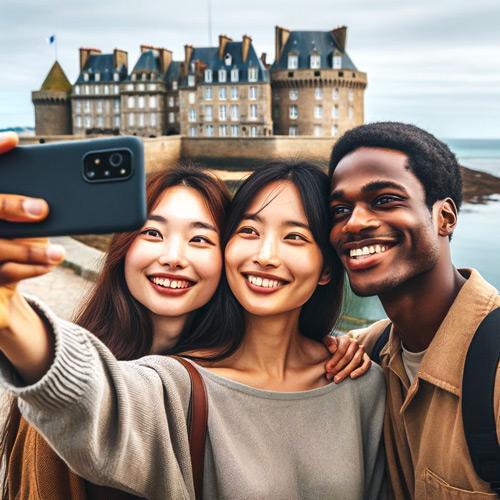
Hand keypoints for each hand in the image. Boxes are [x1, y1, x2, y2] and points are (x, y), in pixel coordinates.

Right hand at [0, 132, 63, 327]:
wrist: (7, 274)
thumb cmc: (24, 233)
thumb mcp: (33, 212)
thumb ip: (46, 196)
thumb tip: (91, 178)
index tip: (15, 139)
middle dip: (10, 206)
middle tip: (41, 209)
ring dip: (28, 250)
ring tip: (58, 252)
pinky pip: (5, 272)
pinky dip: (30, 269)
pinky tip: (51, 264)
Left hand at [323, 335, 371, 382]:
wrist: (337, 352)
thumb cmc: (330, 348)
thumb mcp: (326, 342)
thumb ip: (328, 342)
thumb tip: (333, 349)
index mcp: (345, 339)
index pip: (341, 350)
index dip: (334, 360)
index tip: (327, 369)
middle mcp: (355, 343)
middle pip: (347, 356)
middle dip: (338, 367)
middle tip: (330, 376)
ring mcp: (361, 351)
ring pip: (356, 361)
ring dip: (346, 371)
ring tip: (337, 379)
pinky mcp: (366, 359)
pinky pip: (367, 364)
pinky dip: (360, 371)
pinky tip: (351, 376)